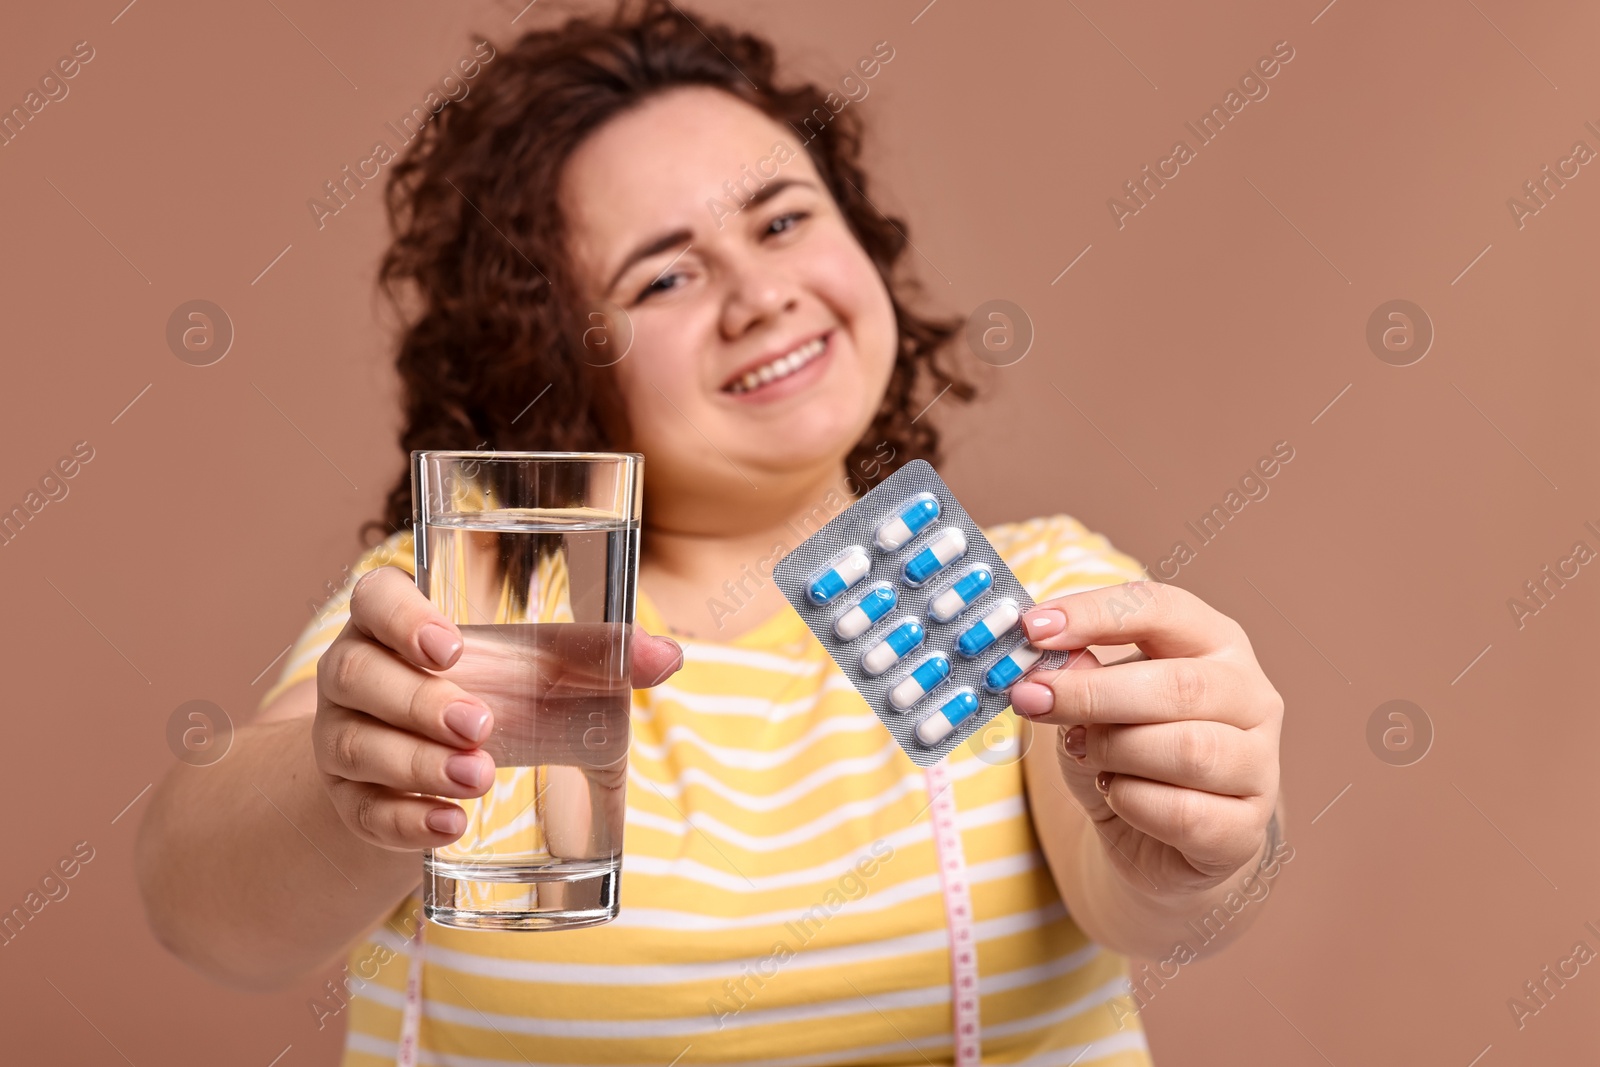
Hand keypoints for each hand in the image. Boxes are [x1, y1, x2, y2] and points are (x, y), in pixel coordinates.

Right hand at [312, 565, 683, 852]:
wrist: (434, 769)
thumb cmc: (493, 692)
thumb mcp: (541, 667)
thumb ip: (602, 654)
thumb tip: (668, 657)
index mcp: (392, 621)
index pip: (374, 599)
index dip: (402, 618)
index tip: (450, 648)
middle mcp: (353, 674)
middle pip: (358, 676)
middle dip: (420, 703)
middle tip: (483, 726)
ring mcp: (340, 739)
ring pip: (355, 747)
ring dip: (417, 764)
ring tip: (479, 778)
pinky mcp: (348, 801)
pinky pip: (361, 812)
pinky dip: (404, 822)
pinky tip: (447, 826)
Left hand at [1009, 581, 1282, 897]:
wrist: (1152, 837)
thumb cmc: (1125, 750)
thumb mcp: (1090, 703)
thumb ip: (1076, 677)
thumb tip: (1047, 666)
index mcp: (1215, 642)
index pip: (1164, 609)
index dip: (1096, 614)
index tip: (1033, 628)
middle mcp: (1251, 696)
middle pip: (1179, 685)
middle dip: (1093, 693)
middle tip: (1032, 699)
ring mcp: (1259, 764)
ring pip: (1189, 750)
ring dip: (1116, 751)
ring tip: (1084, 753)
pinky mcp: (1246, 829)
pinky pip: (1186, 814)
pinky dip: (1133, 804)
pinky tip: (1116, 795)